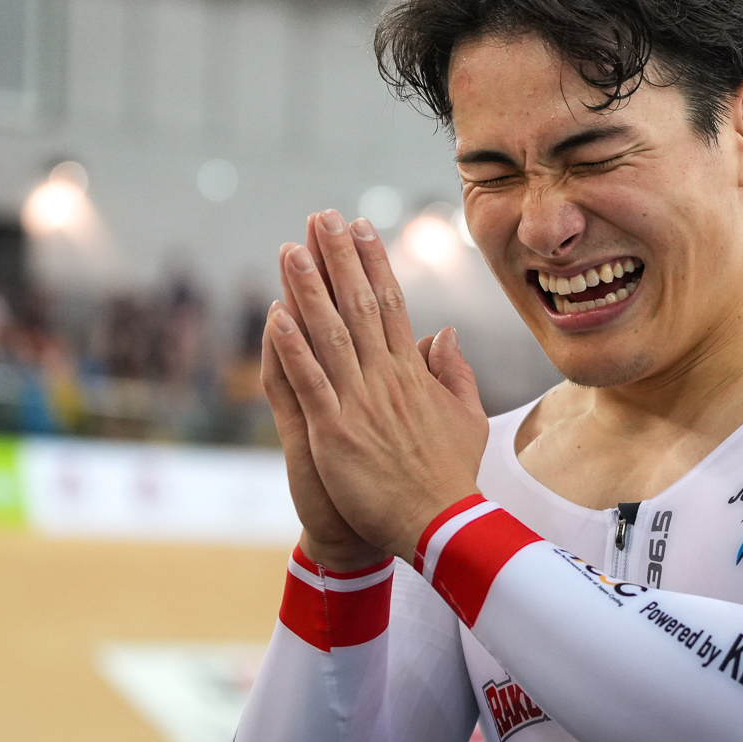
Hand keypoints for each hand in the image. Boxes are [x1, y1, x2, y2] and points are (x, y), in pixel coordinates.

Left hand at [265, 210, 487, 562]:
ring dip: (308, 289)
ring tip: (290, 249)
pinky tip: (275, 315)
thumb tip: (444, 333)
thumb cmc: (451, 476)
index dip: (373, 262)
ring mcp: (359, 404)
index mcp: (411, 374)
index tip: (360, 228)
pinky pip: (310, 381)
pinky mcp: (336, 432)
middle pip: (358, 305)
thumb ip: (454, 372)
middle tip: (321, 217)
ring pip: (330, 334)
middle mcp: (385, 379)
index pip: (390, 304)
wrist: (440, 524)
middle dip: (339, 258)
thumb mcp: (466, 418)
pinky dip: (292, 348)